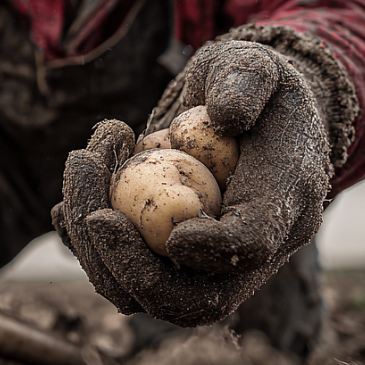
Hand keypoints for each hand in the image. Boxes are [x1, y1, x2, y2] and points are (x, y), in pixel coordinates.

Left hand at [53, 40, 330, 325]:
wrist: (245, 106)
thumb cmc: (253, 83)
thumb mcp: (255, 64)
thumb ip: (246, 83)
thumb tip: (224, 116)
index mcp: (284, 205)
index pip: (250, 247)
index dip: (211, 250)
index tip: (172, 229)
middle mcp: (246, 249)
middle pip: (192, 300)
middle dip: (132, 266)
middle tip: (94, 213)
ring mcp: (200, 258)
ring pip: (142, 289)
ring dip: (95, 237)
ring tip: (86, 156)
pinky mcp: (163, 250)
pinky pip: (117, 267)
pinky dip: (83, 232)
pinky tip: (80, 178)